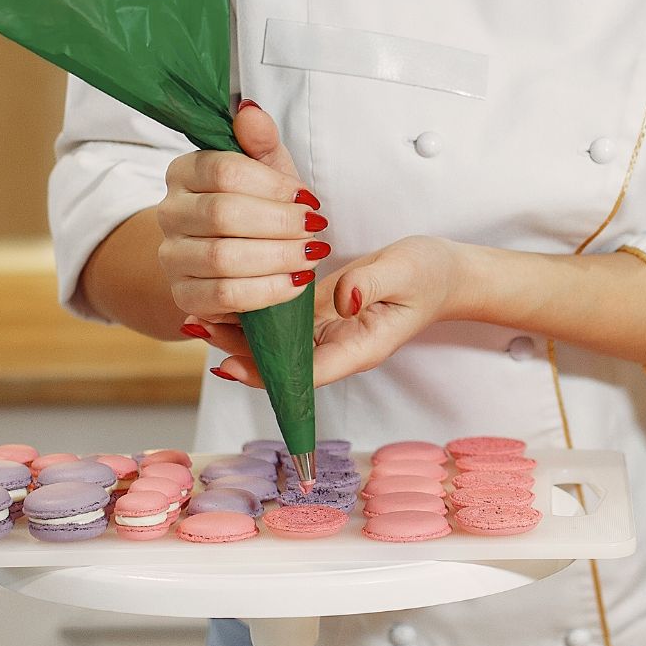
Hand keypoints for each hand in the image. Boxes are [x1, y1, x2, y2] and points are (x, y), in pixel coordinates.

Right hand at [158, 100, 329, 325]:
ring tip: (311, 255)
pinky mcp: (184, 295)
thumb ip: (261, 142)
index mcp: (184, 172)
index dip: (272, 186)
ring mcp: (172, 256)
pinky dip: (267, 291)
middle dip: (280, 223)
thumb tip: (250, 112)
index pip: (223, 171)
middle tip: (316, 228)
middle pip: (223, 215)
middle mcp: (169, 212)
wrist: (235, 254)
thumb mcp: (266, 169)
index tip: (309, 199)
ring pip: (222, 259)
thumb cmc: (256, 204)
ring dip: (278, 258)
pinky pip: (224, 297)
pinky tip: (297, 282)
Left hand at [194, 236, 465, 388]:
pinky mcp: (323, 315)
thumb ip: (371, 284)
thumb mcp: (405, 271)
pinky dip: (255, 312)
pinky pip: (283, 322)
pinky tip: (227, 296)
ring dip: (239, 333)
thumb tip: (343, 297)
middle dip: (238, 350)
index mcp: (359, 347)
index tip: (228, 365)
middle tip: (198, 327)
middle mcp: (339, 347)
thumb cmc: (430, 274)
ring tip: (199, 316)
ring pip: (276, 344)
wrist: (447, 274)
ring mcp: (329, 334)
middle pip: (281, 363)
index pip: (306, 373)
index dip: (266, 372)